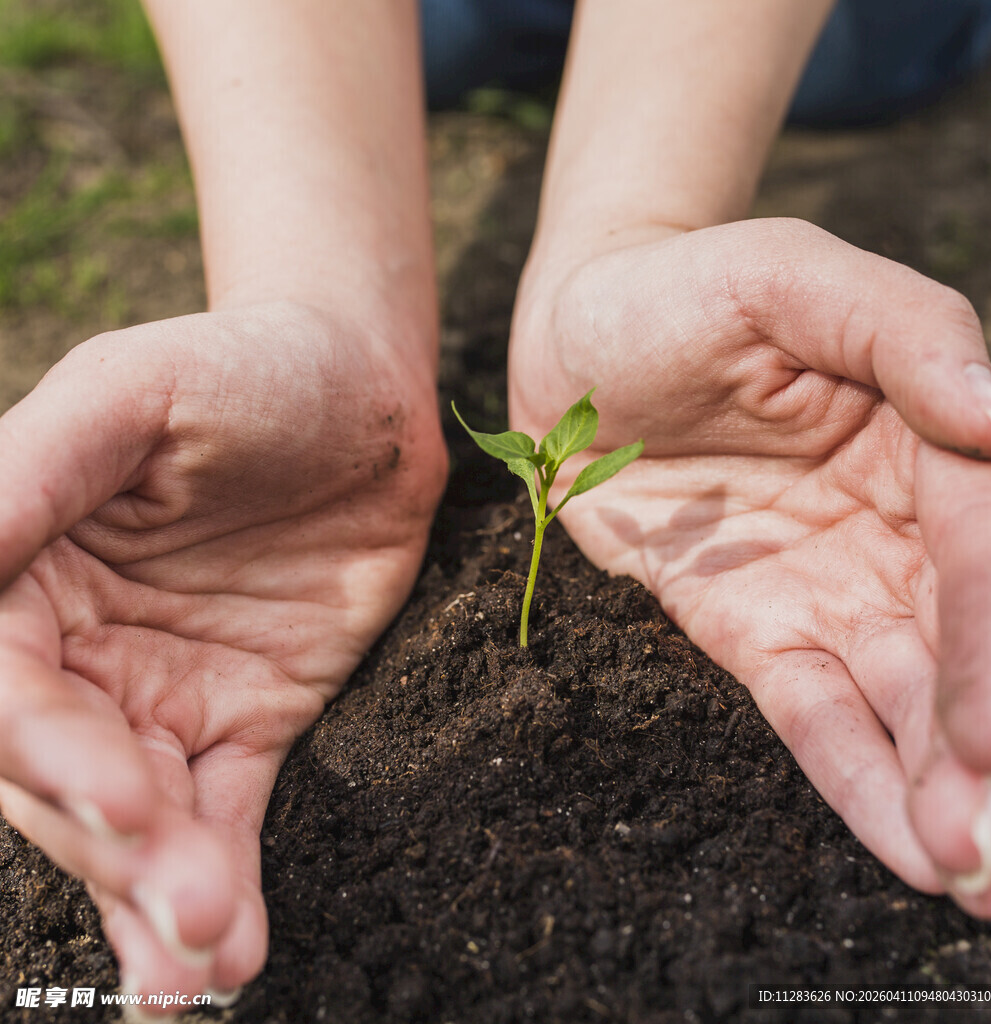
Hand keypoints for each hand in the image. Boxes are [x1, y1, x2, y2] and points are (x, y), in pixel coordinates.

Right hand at [0, 301, 446, 1004]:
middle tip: (184, 911)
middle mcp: (76, 649)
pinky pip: (222, 816)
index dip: (48, 748)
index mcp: (19, 570)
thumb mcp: (133, 392)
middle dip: (116, 846)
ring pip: (141, 818)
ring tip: (198, 971)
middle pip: (65, 773)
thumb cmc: (244, 367)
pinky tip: (232, 951)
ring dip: (160, 897)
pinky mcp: (245, 720)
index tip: (121, 795)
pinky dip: (225, 880)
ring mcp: (160, 695)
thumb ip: (33, 470)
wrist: (364, 399)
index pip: (3, 682)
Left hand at [510, 218, 990, 920]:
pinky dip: (855, 777)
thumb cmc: (683, 291)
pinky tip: (905, 848)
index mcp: (928, 435)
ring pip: (902, 700)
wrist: (578, 340)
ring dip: (941, 791)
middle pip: (967, 646)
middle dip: (988, 751)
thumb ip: (906, 336)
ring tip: (978, 878)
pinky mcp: (753, 627)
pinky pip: (811, 710)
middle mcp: (897, 526)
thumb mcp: (788, 279)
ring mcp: (825, 585)